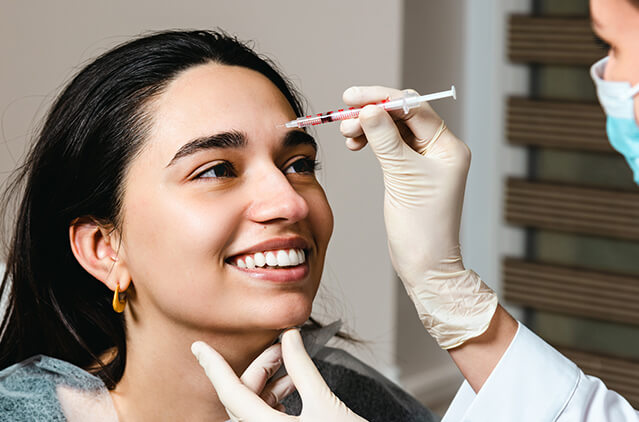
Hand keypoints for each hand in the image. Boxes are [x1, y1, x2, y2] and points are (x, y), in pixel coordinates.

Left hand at [191, 329, 367, 421]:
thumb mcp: (324, 402)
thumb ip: (302, 367)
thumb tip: (290, 336)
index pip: (230, 392)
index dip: (214, 366)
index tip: (199, 346)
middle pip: (244, 397)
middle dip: (262, 367)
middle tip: (284, 348)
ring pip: (254, 407)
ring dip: (271, 383)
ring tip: (294, 368)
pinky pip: (265, 417)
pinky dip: (276, 399)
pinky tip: (295, 386)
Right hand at [340, 86, 497, 348]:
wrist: (425, 264)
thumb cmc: (422, 226)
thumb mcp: (402, 178)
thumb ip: (385, 140)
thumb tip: (369, 109)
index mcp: (448, 146)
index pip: (413, 108)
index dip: (381, 98)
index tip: (352, 97)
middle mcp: (439, 149)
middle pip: (402, 115)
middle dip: (371, 112)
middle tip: (343, 118)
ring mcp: (424, 160)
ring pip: (392, 129)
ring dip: (368, 126)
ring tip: (346, 134)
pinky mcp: (410, 171)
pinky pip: (388, 145)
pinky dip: (370, 140)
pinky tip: (355, 143)